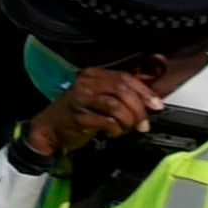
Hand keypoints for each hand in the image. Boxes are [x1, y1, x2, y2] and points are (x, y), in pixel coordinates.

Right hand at [26, 64, 159, 158]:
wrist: (50, 127)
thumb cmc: (78, 112)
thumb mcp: (100, 97)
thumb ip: (120, 94)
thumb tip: (149, 100)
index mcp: (94, 74)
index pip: (125, 78)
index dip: (144, 92)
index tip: (156, 106)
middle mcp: (86, 83)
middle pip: (122, 90)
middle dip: (138, 109)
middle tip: (143, 124)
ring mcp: (80, 99)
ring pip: (115, 106)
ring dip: (128, 121)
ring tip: (127, 129)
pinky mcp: (78, 117)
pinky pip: (106, 122)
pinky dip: (115, 129)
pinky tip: (112, 133)